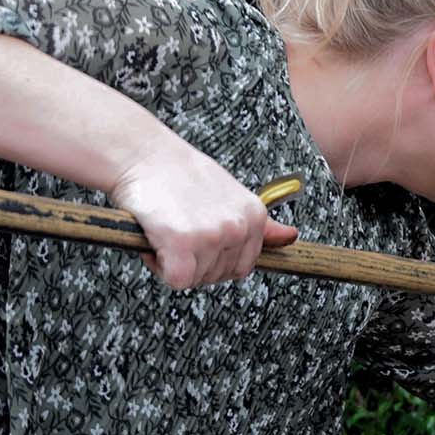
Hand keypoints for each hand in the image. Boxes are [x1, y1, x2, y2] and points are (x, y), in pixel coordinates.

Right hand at [107, 139, 297, 288]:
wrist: (144, 154)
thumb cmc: (180, 174)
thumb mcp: (231, 195)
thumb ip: (261, 224)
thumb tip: (291, 237)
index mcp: (254, 216)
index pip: (243, 265)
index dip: (214, 258)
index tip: (198, 237)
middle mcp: (239, 227)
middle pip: (219, 275)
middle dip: (194, 262)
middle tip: (177, 229)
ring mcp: (213, 236)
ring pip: (196, 278)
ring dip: (175, 262)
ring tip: (167, 228)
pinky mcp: (183, 244)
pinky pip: (177, 279)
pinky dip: (160, 266)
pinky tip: (156, 239)